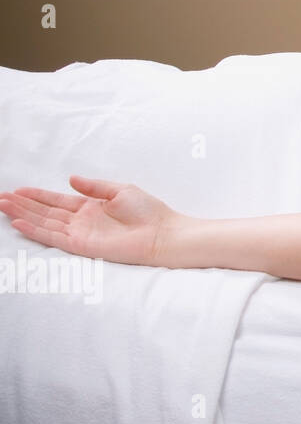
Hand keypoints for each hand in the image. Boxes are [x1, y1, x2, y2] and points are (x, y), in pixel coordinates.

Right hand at [0, 175, 179, 266]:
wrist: (162, 233)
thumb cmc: (148, 212)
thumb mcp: (120, 191)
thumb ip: (94, 186)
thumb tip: (70, 178)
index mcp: (90, 207)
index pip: (57, 200)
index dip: (37, 195)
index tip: (17, 190)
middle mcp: (81, 221)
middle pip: (45, 211)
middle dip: (23, 204)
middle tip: (0, 198)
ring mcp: (80, 233)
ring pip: (44, 223)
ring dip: (23, 214)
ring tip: (3, 206)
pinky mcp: (82, 245)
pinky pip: (53, 237)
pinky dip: (35, 230)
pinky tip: (19, 223)